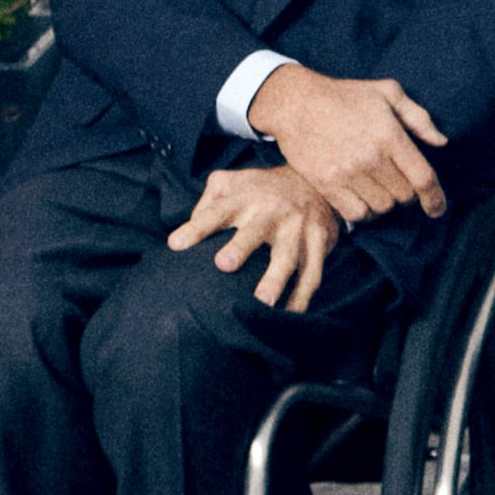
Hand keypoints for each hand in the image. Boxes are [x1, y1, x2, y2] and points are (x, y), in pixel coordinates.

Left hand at [168, 160, 344, 311]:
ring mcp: (298, 228)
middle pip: (255, 231)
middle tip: (223, 265)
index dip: (196, 227)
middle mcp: (273, 211)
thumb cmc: (264, 187)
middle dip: (241, 247)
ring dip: (275, 279)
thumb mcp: (234, 181)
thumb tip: (188, 226)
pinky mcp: (319, 243)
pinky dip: (302, 297)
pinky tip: (289, 315)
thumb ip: (209, 200)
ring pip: (288, 257)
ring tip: (263, 303)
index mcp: (247, 197)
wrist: (317, 180)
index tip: (175, 244)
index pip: (216, 212)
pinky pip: (312, 274)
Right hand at [243, 66, 450, 223]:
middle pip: (404, 197)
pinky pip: (357, 215)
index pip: (423, 178)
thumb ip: (419, 118)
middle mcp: (371, 158)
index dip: (436, 199)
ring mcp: (348, 174)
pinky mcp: (327, 185)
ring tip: (378, 186)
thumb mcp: (388, 93)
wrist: (296, 103)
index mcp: (390, 135)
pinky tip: (362, 197)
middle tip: (396, 180)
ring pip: (383, 208)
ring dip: (385, 202)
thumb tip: (441, 142)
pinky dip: (365, 211)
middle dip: (406, 193)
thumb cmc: (345, 96)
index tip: (437, 209)